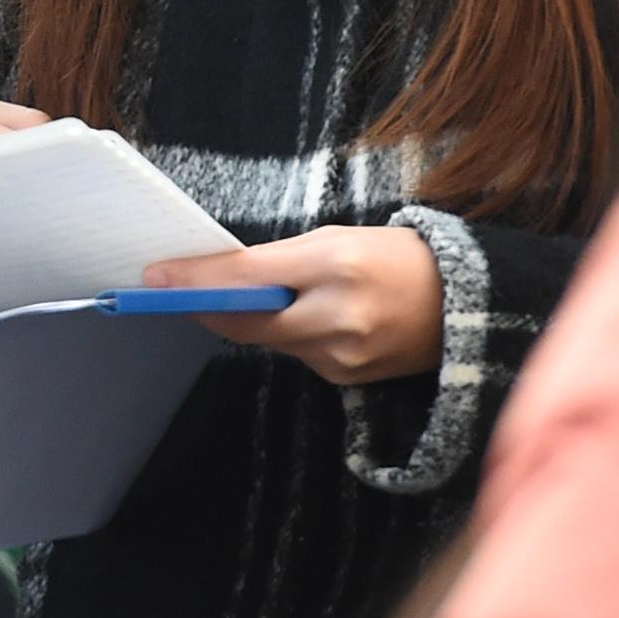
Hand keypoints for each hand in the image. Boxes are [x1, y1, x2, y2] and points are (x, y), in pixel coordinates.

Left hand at [143, 226, 445, 386]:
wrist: (463, 305)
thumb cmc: (397, 258)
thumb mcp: (338, 238)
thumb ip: (278, 258)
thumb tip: (218, 275)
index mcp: (336, 264)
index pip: (246, 277)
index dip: (194, 280)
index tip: (154, 277)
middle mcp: (337, 316)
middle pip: (244, 321)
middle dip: (207, 307)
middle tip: (173, 292)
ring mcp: (342, 356)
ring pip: (267, 340)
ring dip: (251, 320)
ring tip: (257, 297)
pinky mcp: (345, 379)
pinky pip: (295, 356)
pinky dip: (286, 336)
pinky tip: (305, 319)